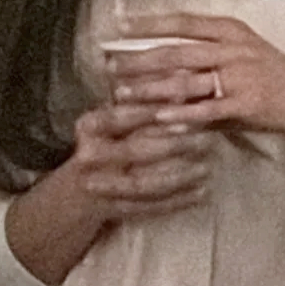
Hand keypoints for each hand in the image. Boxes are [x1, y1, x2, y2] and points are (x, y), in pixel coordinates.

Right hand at [62, 105, 216, 216]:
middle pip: (134, 151)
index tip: (185, 106)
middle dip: (174, 146)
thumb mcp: (116, 121)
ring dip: (179, 177)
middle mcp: (89, 156)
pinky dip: (175, 201)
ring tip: (208, 170)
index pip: (120, 116)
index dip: (152, 112)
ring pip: (143, 184)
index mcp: (89, 127)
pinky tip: (201, 194)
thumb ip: (145, 100)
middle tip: (208, 140)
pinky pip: (147, 207)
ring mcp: (98, 187)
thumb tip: (183, 74)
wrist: (76, 194)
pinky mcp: (110, 211)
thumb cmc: (105, 145)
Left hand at [107, 10, 284, 146]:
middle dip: (138, 60)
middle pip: (176, 52)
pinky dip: (182, 115)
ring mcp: (240, 76)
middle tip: (108, 66)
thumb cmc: (274, 75)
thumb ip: (209, 52)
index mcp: (230, 31)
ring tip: (122, 95)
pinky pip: (207, 109)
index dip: (149, 23)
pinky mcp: (247, 103)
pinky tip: (160, 120)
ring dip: (150, 89)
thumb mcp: (244, 52)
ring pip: (186, 81)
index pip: (183, 23)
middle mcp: (232, 49)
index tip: (118, 24)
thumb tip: (165, 57)